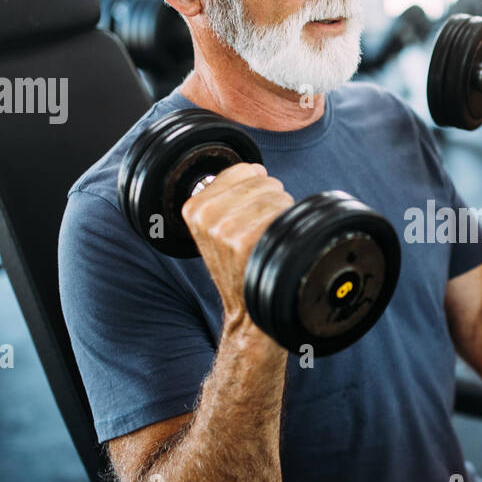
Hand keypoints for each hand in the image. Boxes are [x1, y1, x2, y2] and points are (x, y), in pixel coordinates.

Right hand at [179, 162, 294, 330]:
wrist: (247, 313)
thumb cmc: (241, 268)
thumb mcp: (218, 229)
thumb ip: (230, 194)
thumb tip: (256, 168)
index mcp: (193, 207)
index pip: (243, 170)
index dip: (258, 190)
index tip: (251, 217)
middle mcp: (204, 215)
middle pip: (263, 181)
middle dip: (272, 201)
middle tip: (263, 233)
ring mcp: (223, 228)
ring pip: (275, 195)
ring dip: (282, 214)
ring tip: (270, 240)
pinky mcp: (243, 241)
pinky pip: (280, 212)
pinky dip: (288, 226)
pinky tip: (277, 247)